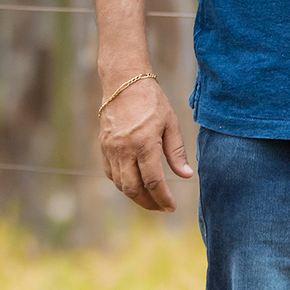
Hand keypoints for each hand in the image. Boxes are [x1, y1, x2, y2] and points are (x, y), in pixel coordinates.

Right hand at [98, 75, 193, 211]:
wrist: (124, 82)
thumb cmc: (151, 101)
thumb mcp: (171, 124)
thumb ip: (177, 152)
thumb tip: (186, 176)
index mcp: (144, 144)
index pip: (154, 182)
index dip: (163, 198)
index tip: (172, 207)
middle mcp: (124, 150)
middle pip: (133, 189)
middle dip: (148, 203)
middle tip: (161, 207)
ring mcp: (111, 149)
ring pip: (120, 184)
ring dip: (135, 195)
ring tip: (150, 198)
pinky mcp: (103, 147)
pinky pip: (110, 173)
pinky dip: (122, 183)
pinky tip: (134, 183)